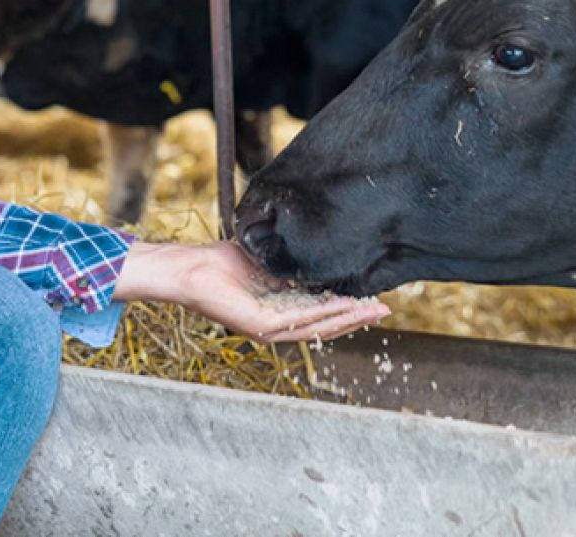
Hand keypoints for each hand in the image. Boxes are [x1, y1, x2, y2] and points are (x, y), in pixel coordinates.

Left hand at [112, 240, 390, 342]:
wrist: (190, 268)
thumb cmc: (221, 262)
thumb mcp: (265, 259)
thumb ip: (288, 263)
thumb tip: (313, 248)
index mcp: (279, 311)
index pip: (320, 313)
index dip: (347, 309)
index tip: (373, 299)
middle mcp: (276, 325)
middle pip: (324, 326)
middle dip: (356, 317)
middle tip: (384, 310)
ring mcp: (268, 328)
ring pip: (316, 327)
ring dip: (347, 318)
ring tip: (373, 310)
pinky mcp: (258, 326)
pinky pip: (298, 320)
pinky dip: (323, 313)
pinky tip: (344, 306)